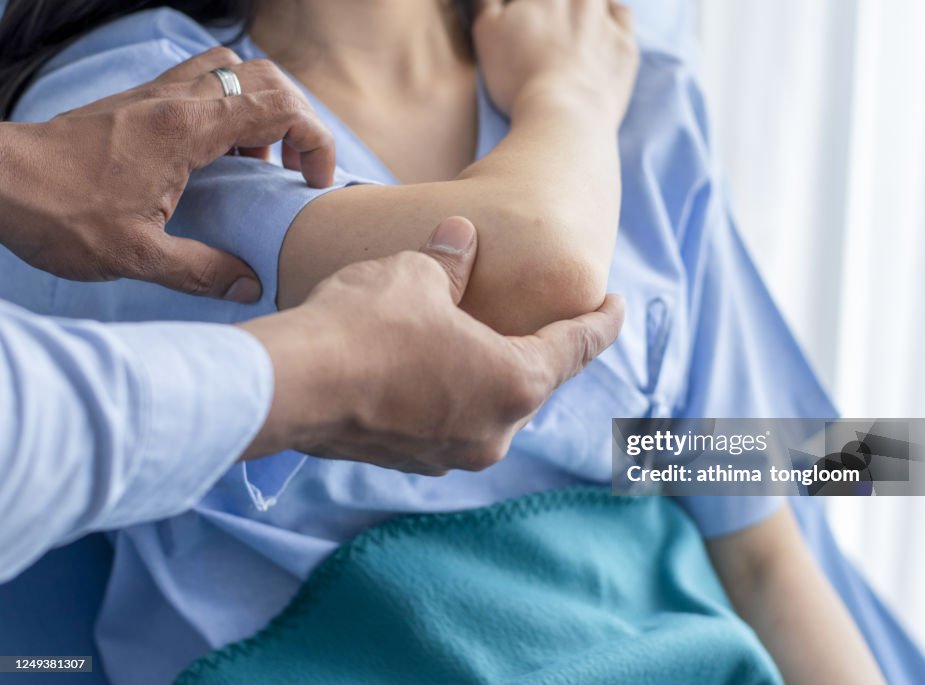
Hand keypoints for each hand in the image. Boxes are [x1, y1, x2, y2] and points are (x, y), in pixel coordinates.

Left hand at [0, 47, 334, 301]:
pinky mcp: (138, 103)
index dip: (315, 140)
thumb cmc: (59, 214)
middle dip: (298, 119)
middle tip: (297, 169)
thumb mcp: (137, 256)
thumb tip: (250, 286)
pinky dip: (227, 109)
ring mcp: (155, 95)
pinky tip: (217, 156)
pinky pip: (201, 83)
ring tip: (261, 159)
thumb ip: (202, 271)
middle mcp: (175, 99)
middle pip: (265, 78)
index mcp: (187, 128)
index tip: (314, 182)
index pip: (280, 107)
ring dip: (261, 107)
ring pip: (233, 71)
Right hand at [241, 217, 624, 473]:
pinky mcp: (412, 460)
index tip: (619, 304)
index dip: (602, 321)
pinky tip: (431, 366)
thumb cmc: (367, 325)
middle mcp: (494, 431)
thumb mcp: (418, 275)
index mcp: (516, 382)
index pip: (577, 347)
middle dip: (540, 346)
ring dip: (490, 371)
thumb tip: (463, 236)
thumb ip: (452, 261)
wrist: (291, 386)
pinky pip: (450, 422)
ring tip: (479, 337)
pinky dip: (453, 393)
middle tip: (547, 315)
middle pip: (534, 381)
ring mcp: (452, 454)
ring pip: (490, 405)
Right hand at [473, 0, 638, 122]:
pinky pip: (621, 15)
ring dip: (582, 10)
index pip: (533, 0)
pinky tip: (600, 32)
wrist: (563, 116)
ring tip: (571, 33)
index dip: (524, 12)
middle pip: (563, 2)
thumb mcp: (486, 33)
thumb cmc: (518, 78)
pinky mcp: (624, 43)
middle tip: (543, 35)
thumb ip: (485, 2)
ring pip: (594, 1)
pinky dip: (611, 17)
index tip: (524, 27)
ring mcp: (604, 18)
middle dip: (553, 11)